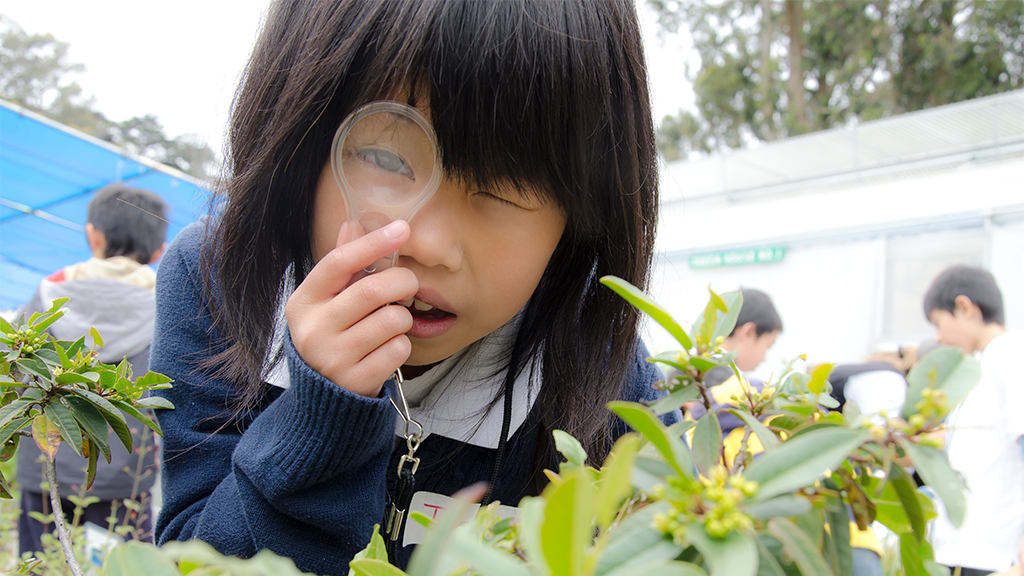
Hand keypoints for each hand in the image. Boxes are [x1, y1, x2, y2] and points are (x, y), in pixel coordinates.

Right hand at [286, 220, 416, 396]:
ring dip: (403, 317)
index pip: (338, 262)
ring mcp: (332, 359)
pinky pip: (398, 349)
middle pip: (373, 290)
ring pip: (392, 320)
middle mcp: (312, 330)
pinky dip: (401, 344)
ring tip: (391, 323)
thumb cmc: (331, 338)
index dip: (372, 243)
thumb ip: (342, 266)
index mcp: (303, 303)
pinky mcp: (356, 381)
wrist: (324, 400)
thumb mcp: (326, 303)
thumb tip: (353, 223)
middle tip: (409, 284)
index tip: (403, 228)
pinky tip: (386, 349)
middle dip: (403, 281)